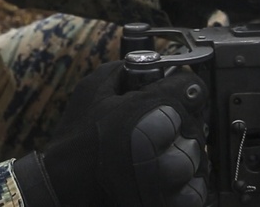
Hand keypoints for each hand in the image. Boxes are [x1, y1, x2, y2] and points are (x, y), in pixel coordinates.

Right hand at [14, 62, 207, 206]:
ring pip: (197, 158)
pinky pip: (197, 190)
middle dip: (181, 126)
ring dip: (183, 155)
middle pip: (197, 126)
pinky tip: (165, 179)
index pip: (193, 89)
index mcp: (149, 113)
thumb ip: (124, 71)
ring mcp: (168, 180)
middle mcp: (164, 146)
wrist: (62, 186)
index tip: (180, 95)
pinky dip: (186, 185)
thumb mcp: (93, 89)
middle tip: (160, 131)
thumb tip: (148, 65)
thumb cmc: (76, 139)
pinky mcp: (171, 203)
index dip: (184, 90)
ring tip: (159, 156)